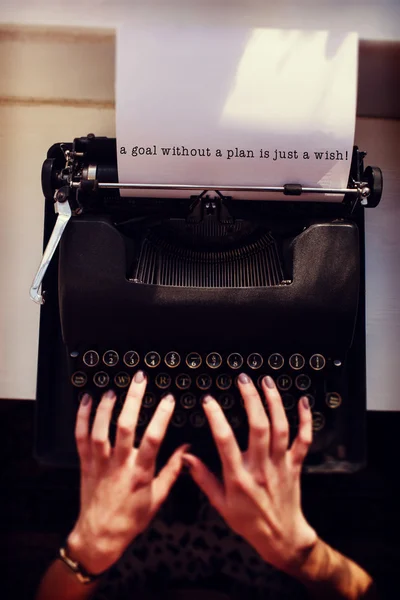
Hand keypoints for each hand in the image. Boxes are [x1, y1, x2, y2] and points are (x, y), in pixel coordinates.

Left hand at [67, 371, 187, 574]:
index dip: (161, 416)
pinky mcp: (85, 464)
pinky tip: (86, 401)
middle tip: (139, 379)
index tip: (168, 399)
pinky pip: (81, 437)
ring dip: (105, 407)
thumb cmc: (130, 519)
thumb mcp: (158, 497)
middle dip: (133, 400)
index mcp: (140, 473)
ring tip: (113, 389)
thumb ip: (172, 470)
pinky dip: (81, 417)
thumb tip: (186, 449)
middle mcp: (119, 465)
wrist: (100, 536)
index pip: (154, 439)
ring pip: (100, 430)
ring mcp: (100, 463)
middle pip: (125, 427)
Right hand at [183, 374, 316, 573]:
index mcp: (239, 477)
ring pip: (280, 427)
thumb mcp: (220, 505)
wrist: (282, 538)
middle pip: (258, 426)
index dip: (216, 417)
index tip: (209, 400)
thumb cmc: (249, 522)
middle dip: (250, 399)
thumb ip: (203, 478)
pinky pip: (304, 439)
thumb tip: (186, 457)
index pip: (225, 441)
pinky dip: (306, 420)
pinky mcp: (295, 465)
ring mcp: (280, 464)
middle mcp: (261, 467)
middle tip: (243, 379)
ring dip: (274, 402)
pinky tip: (303, 402)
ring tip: (266, 381)